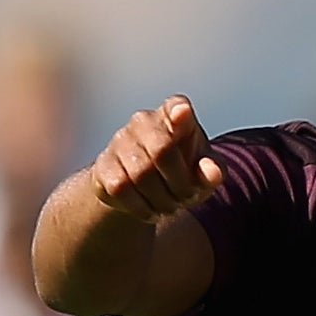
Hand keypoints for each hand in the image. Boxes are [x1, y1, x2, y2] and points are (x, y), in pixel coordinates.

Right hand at [90, 95, 222, 221]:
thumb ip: (212, 170)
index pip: (176, 106)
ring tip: (170, 206)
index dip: (178, 110)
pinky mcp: (102, 165)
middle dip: (180, 183)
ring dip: (162, 199)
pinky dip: (141, 206)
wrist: (144, 190)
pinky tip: (150, 209)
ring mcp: (120, 140)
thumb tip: (212, 172)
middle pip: (162, 151)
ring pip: (140, 174)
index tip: (183, 112)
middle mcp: (144, 121)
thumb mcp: (205, 172)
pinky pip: (120, 188)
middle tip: (187, 198)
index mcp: (176, 116)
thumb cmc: (184, 171)